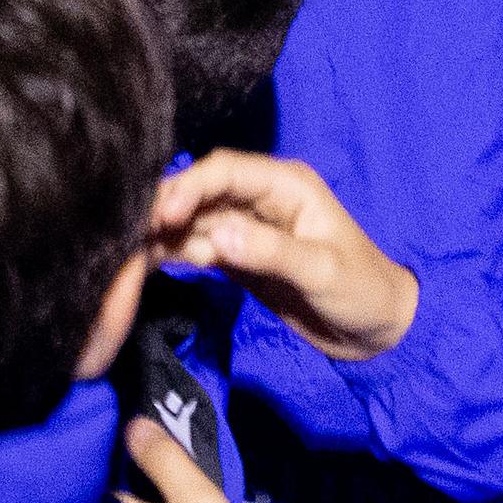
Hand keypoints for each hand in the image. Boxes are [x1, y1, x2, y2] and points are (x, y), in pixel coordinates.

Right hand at [150, 153, 419, 361]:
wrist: (378, 331)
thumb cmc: (362, 292)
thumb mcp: (322, 272)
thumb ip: (272, 253)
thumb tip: (217, 234)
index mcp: (285, 186)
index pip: (224, 172)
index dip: (188, 187)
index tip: (160, 215)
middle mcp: (259, 199)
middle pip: (200, 193)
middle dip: (164, 210)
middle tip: (127, 236)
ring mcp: (245, 227)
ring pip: (191, 221)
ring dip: (161, 235)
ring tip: (124, 253)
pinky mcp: (236, 256)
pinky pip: (195, 247)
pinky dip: (171, 254)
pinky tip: (142, 265)